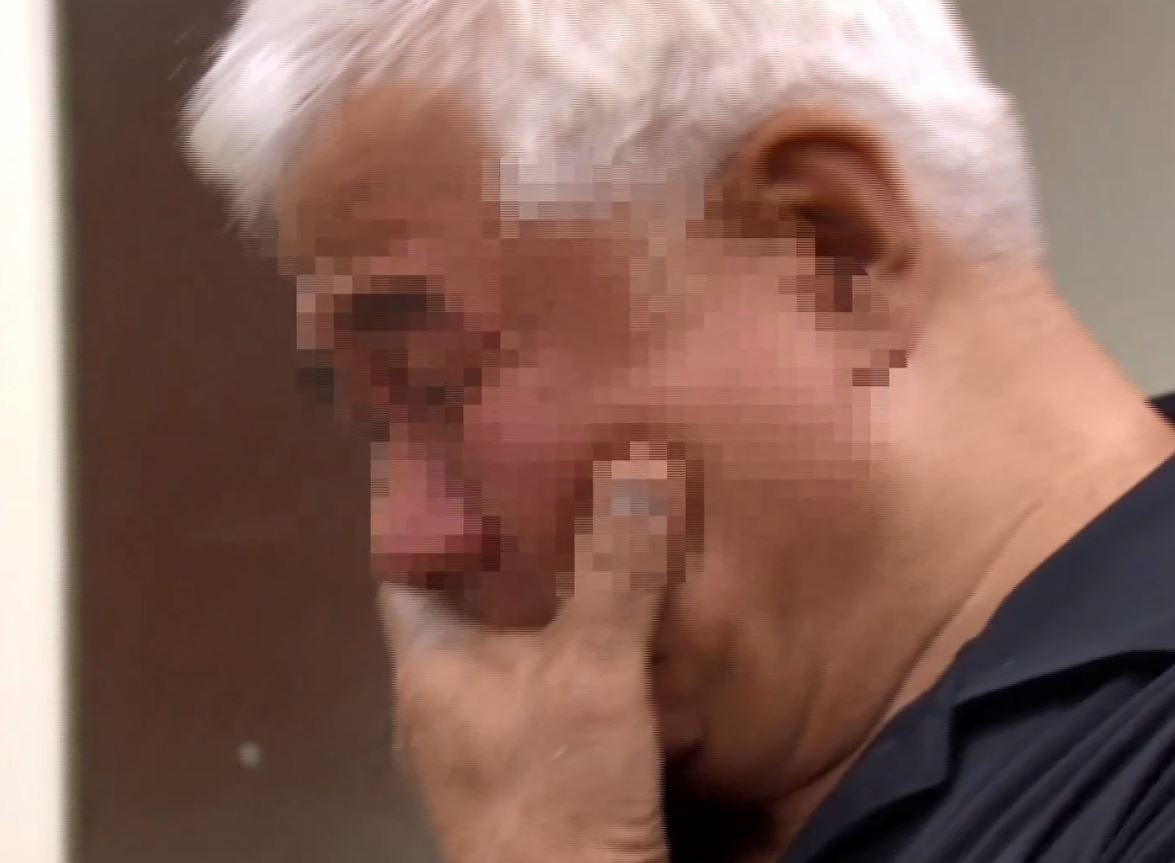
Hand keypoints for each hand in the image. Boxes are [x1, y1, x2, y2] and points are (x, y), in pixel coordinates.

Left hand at [378, 455, 675, 862]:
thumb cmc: (556, 788)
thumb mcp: (593, 668)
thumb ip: (616, 571)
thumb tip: (640, 464)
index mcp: (428, 661)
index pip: (409, 561)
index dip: (437, 508)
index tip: (479, 458)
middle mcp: (443, 697)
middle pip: (468, 600)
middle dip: (514, 548)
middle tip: (561, 486)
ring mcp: (485, 738)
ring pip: (513, 645)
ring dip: (555, 603)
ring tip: (600, 544)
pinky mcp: (531, 768)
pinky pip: (549, 687)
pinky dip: (583, 655)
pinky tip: (630, 636)